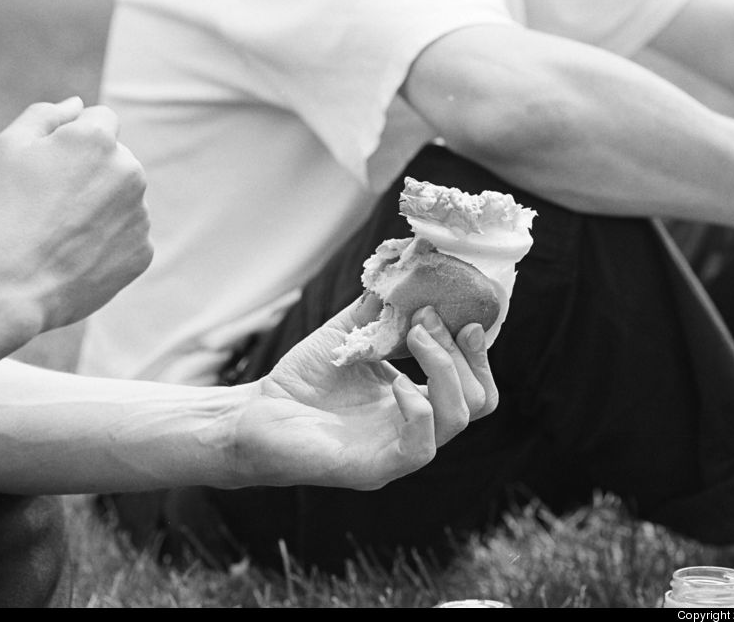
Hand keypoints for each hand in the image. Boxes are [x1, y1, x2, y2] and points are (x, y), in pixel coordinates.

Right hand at [0, 97, 152, 331]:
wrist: (9, 282)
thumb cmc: (2, 210)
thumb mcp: (8, 147)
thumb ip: (46, 115)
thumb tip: (78, 105)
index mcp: (98, 139)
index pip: (101, 120)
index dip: (74, 139)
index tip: (51, 165)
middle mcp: (130, 172)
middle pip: (116, 161)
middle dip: (91, 173)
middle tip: (49, 204)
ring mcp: (140, 214)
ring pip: (123, 201)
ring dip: (101, 209)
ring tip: (60, 234)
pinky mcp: (142, 252)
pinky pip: (126, 238)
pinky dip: (106, 244)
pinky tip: (74, 257)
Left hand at [232, 299, 498, 489]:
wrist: (255, 415)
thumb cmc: (302, 379)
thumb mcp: (350, 334)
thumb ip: (381, 308)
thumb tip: (410, 266)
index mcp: (417, 399)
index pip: (475, 383)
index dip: (476, 349)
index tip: (460, 312)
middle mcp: (417, 428)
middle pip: (478, 399)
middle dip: (462, 352)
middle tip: (428, 318)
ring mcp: (398, 451)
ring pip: (457, 418)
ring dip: (443, 368)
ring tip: (414, 335)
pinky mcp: (375, 468)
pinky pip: (420, 447)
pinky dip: (418, 409)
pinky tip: (397, 383)